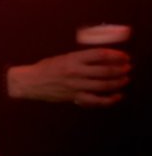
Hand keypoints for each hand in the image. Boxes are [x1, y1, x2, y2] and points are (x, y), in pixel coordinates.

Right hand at [6, 48, 129, 106]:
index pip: (100, 55)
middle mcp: (76, 72)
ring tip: (125, 79)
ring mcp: (75, 85)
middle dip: (121, 69)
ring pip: (104, 85)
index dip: (116, 55)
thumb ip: (80, 58)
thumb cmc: (44, 68)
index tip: (124, 56)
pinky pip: (95, 100)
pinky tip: (117, 96)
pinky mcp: (73, 97)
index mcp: (73, 59)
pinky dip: (109, 99)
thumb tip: (101, 58)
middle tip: (128, 68)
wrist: (29, 82)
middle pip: (105, 70)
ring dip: (118, 82)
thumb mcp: (63, 57)